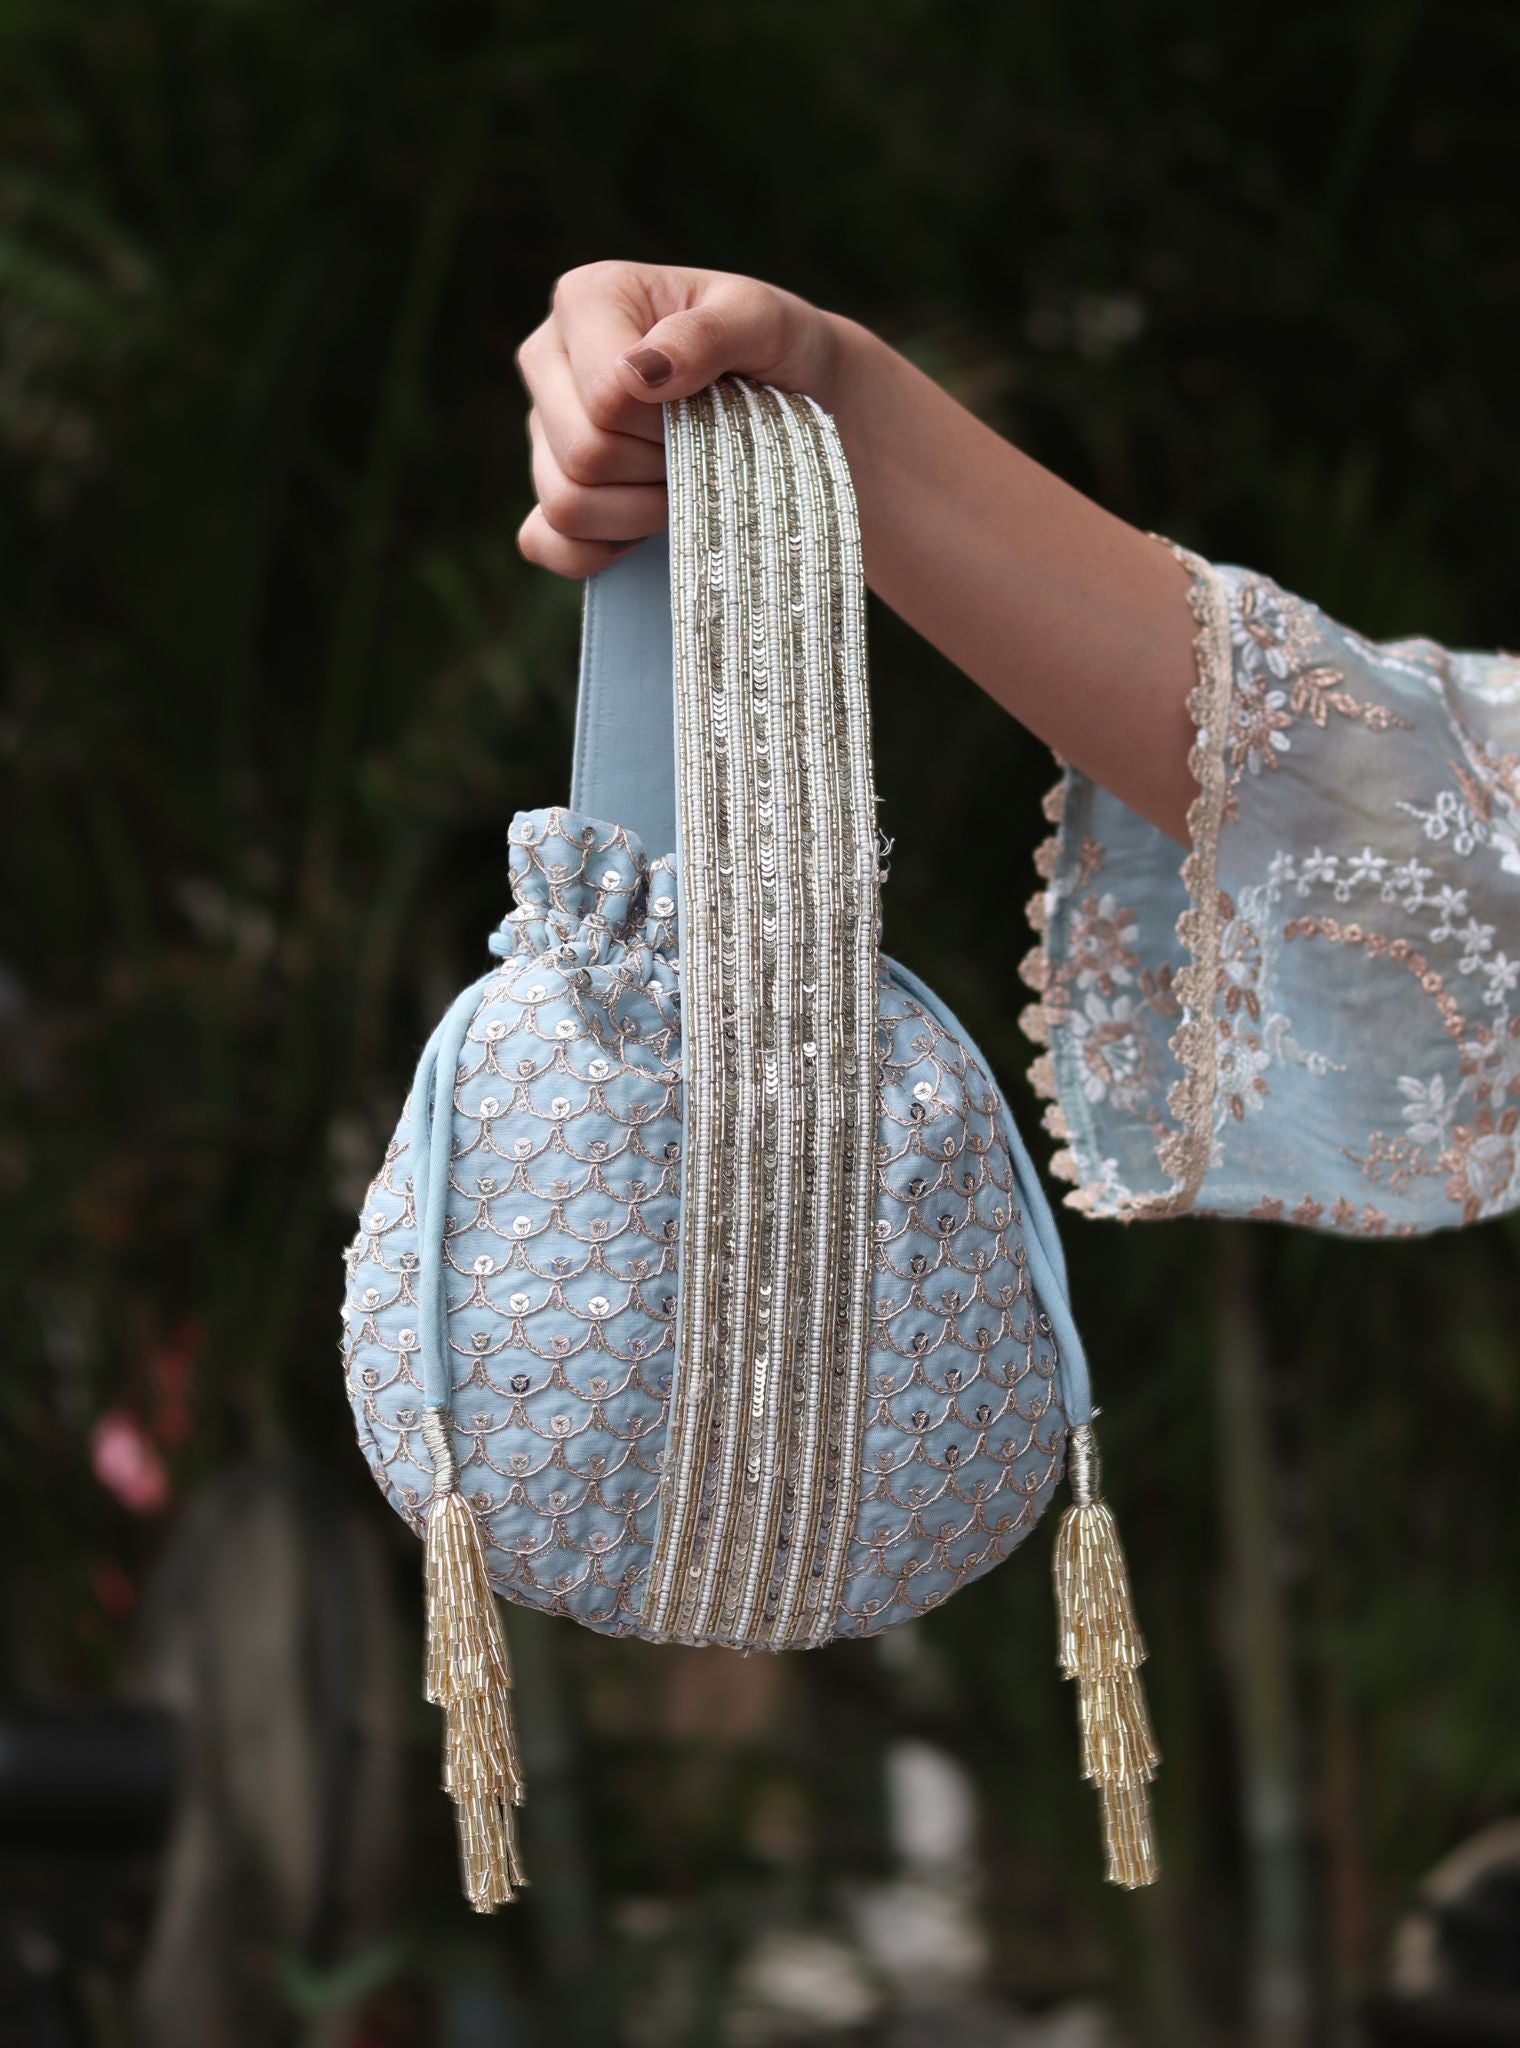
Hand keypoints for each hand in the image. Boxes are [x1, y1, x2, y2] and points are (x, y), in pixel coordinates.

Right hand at [514, 260, 844, 577]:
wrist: (796, 396)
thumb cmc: (775, 346)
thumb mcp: (763, 321)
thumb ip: (706, 335)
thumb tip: (639, 373)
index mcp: (586, 299)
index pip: (605, 398)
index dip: (667, 424)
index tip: (712, 407)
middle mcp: (549, 358)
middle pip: (584, 453)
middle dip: (660, 467)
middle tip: (705, 447)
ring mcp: (543, 429)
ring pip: (567, 504)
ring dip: (643, 511)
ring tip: (686, 478)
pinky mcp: (549, 489)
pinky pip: (547, 542)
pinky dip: (600, 551)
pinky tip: (645, 530)